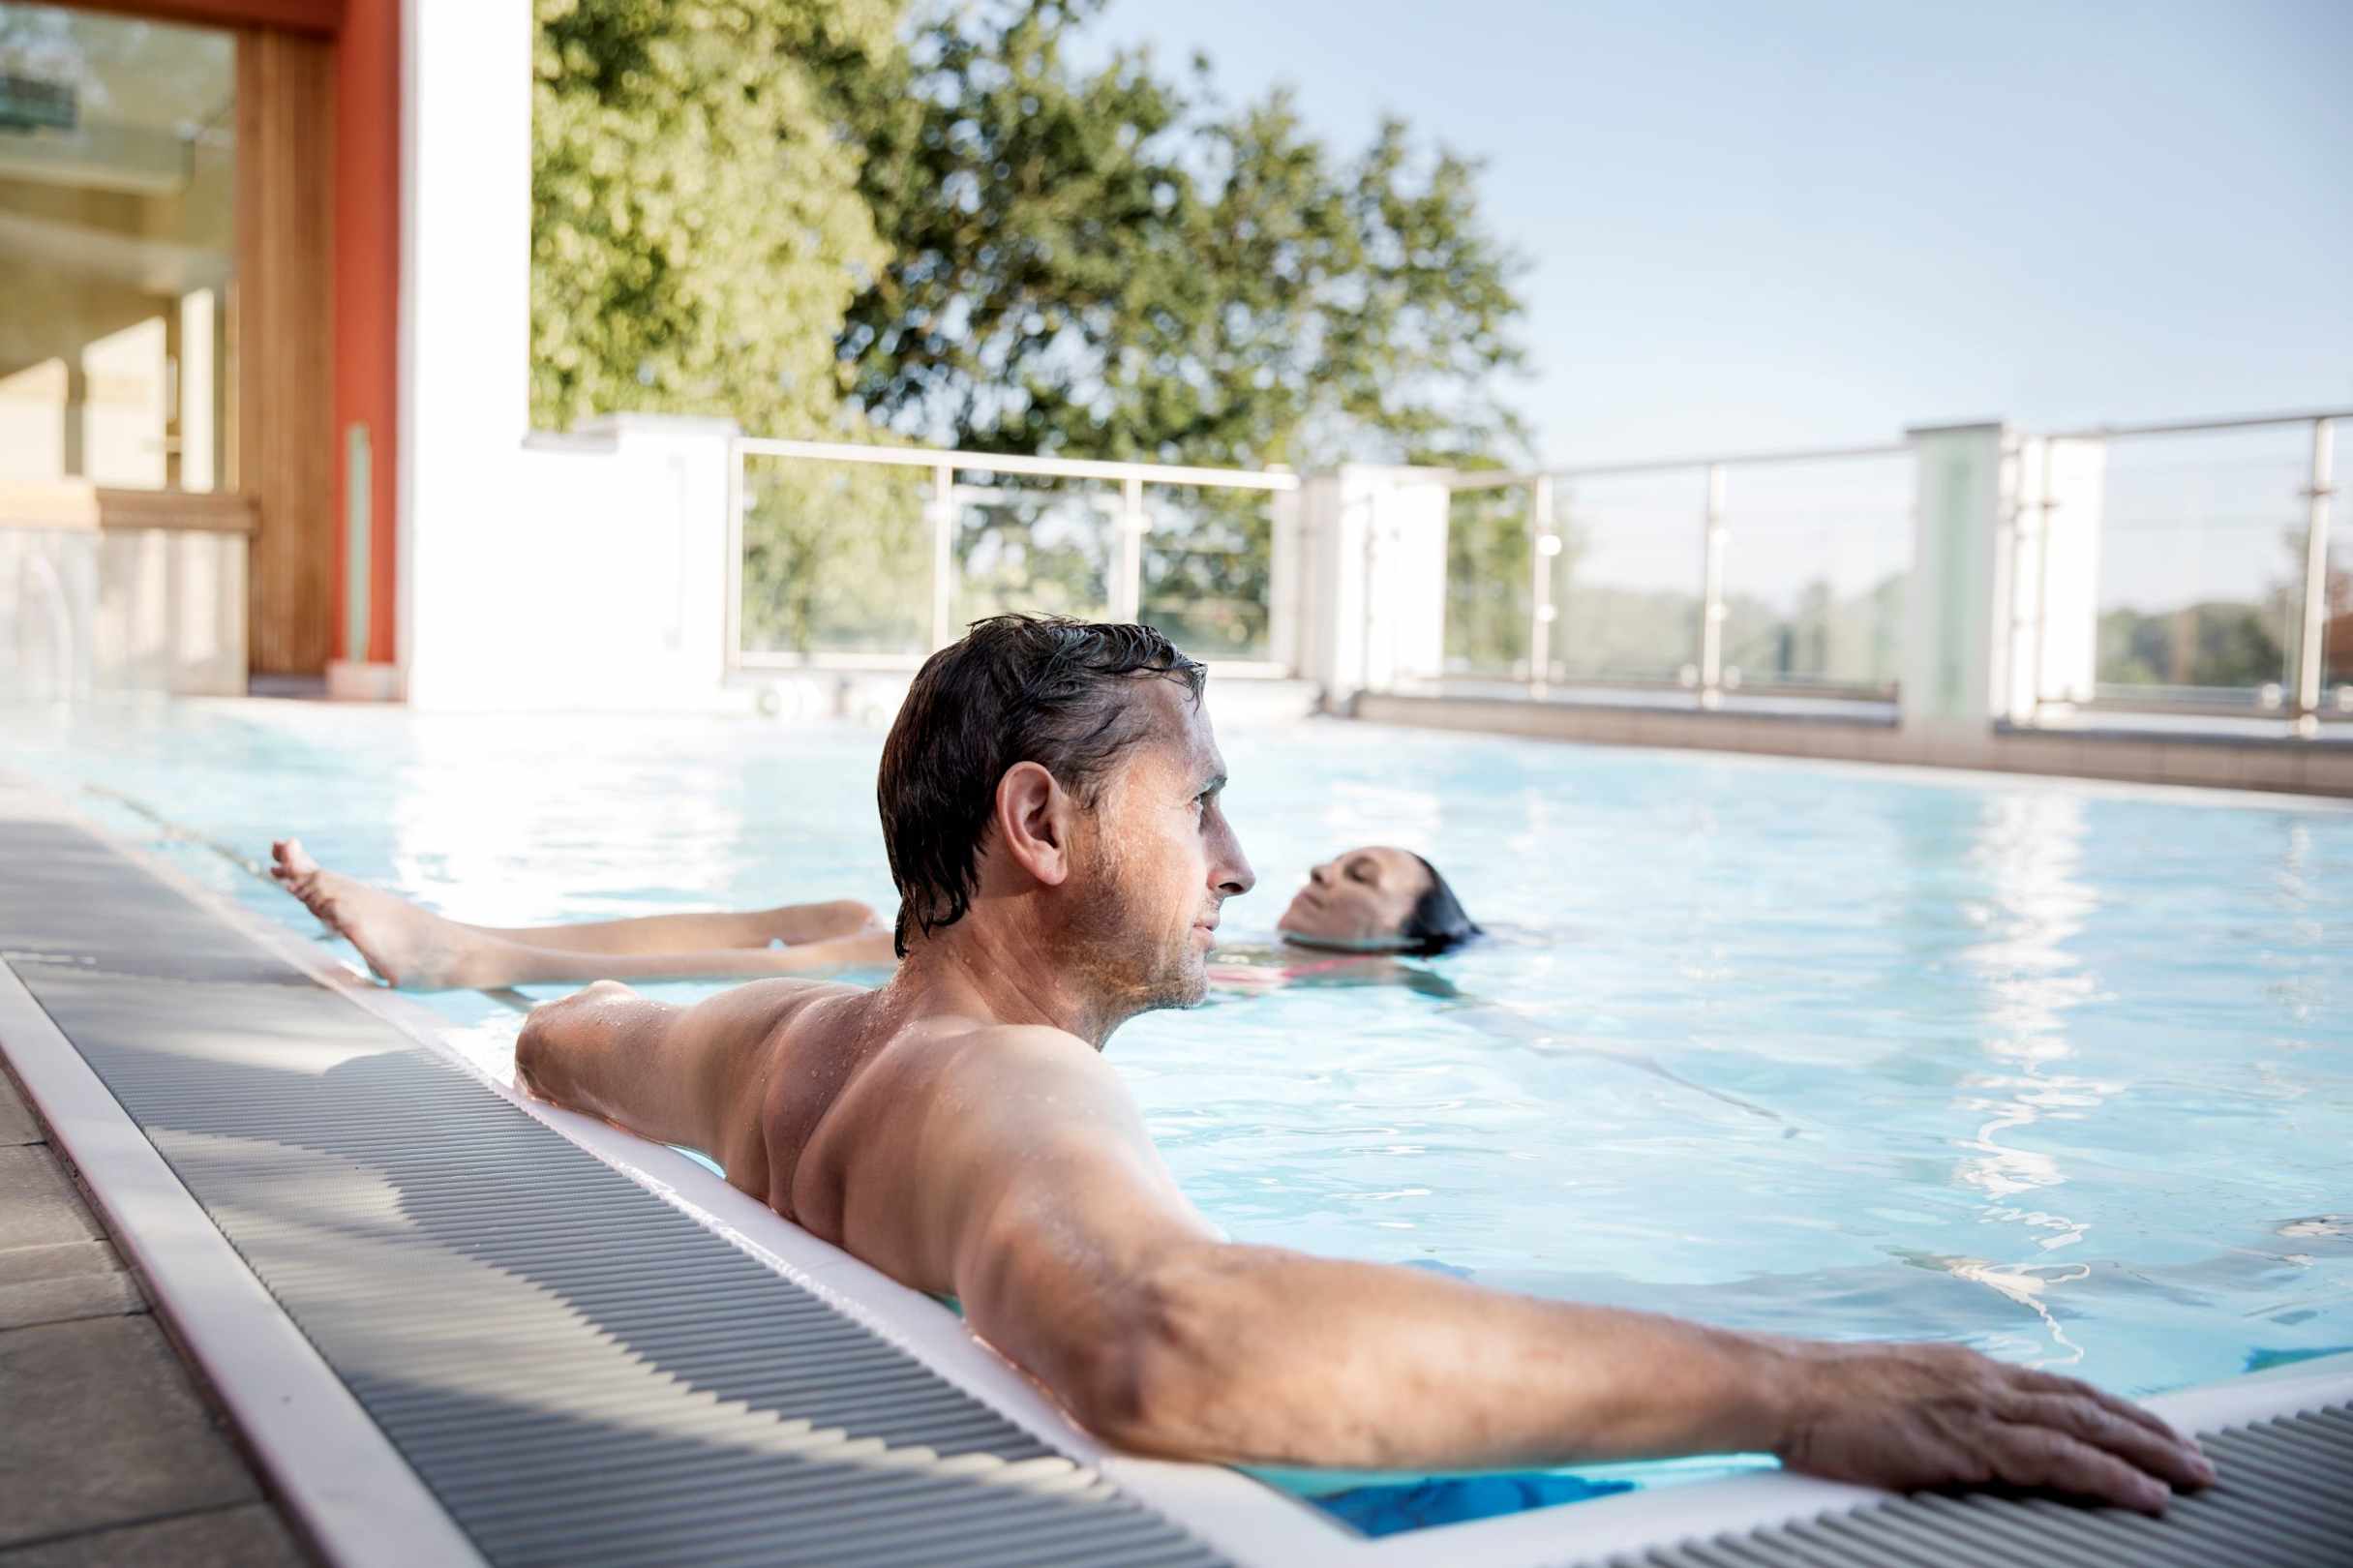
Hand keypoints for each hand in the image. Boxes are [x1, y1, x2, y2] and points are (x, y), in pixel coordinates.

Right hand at [1774, 1341, 2213, 1514]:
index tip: (2153, 1430)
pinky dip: (2110, 1474)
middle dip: (2150, 1431)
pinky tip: (2144, 1493)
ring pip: (2087, 1426)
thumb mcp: (1893, 1391)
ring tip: (2194, 1477)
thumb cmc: (1822, 1397)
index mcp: (1966, 1369)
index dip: (2114, 1410)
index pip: (2060, 1388)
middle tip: (2199, 1459)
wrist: (1785, 1387)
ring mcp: (1980, 1407)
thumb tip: (1958, 1434)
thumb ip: (1937, 1409)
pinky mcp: (1971, 1441)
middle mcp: (1984, 1380)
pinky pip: (2059, 1459)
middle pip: (2088, 1403)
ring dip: (2149, 1452)